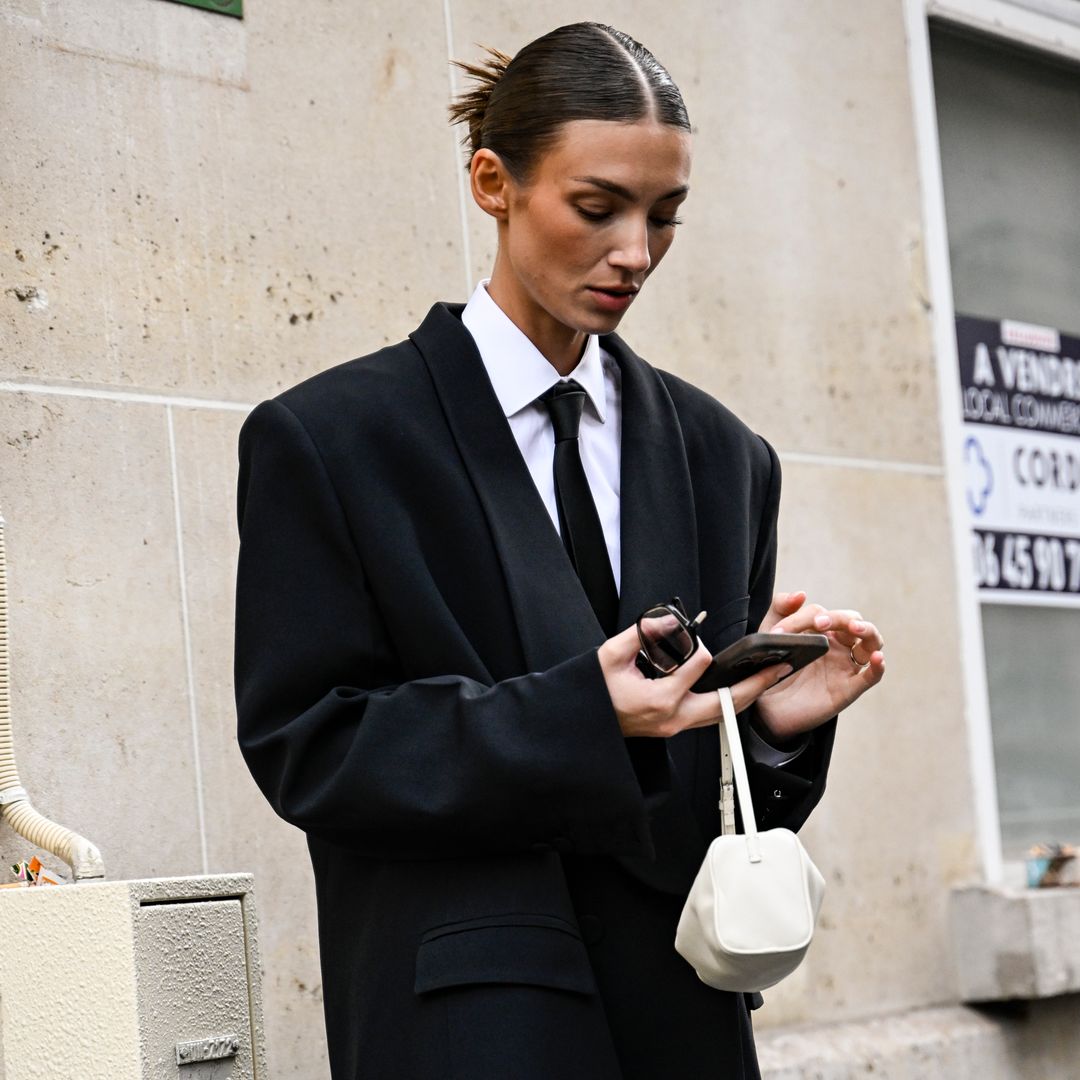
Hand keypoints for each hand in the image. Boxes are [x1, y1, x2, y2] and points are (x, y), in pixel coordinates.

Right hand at [597, 624, 791, 737]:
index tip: (691, 636)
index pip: (696, 666)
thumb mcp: (610, 655)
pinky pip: (708, 717)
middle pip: (725, 702)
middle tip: (778, 668)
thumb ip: (642, 634)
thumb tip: (668, 620)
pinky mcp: (673, 728)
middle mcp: (672, 717)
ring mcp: (674, 727)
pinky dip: (727, 704)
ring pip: (721, 714)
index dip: (699, 647)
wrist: (584, 723)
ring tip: (768, 679)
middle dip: (755, 684)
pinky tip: (739, 691)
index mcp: (659, 699)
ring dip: (745, 696)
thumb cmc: (593, 691)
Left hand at [754, 590, 884, 741]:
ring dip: (867, 631)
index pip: (822, 613)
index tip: (780, 631)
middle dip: (838, 618)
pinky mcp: (848, 689)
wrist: (766, 706)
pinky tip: (878, 658)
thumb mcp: (770, 635)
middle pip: (853, 621)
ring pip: (872, 642)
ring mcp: (846, 666)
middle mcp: (839, 645)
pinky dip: (878, 667)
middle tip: (818, 623)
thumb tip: (800, 594)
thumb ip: (780, 610)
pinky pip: (871, 676)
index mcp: (822, 630)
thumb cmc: (772, 668)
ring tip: (855, 627)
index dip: (802, 618)